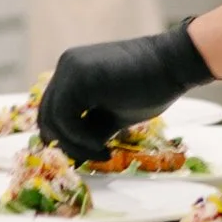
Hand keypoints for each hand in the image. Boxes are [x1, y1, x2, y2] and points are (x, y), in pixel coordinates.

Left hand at [36, 23, 210, 163]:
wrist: (174, 63)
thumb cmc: (150, 87)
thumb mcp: (112, 114)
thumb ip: (90, 128)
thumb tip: (74, 156)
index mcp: (71, 74)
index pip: (52, 112)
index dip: (65, 139)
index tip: (89, 153)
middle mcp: (65, 67)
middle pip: (47, 117)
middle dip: (66, 145)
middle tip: (94, 157)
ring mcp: (69, 70)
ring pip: (53, 120)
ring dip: (75, 144)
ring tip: (102, 152)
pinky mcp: (78, 77)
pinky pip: (64, 117)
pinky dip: (79, 138)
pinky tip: (102, 144)